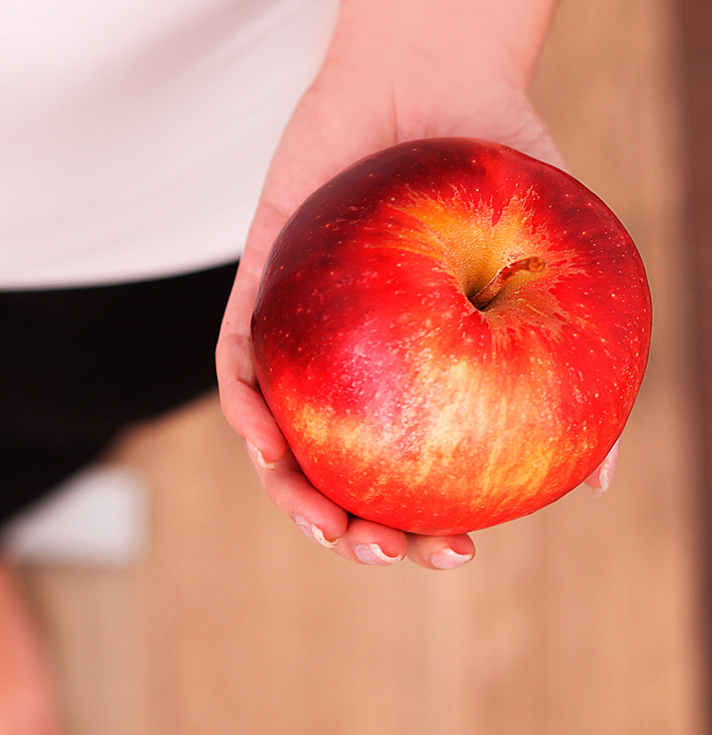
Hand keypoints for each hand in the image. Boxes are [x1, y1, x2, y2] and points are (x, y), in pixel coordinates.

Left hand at [215, 0, 612, 569]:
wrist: (437, 79)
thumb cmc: (501, 171)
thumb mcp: (553, 267)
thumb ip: (569, 365)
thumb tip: (598, 478)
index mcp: (416, 381)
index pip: (411, 476)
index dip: (425, 528)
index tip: (456, 552)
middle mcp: (355, 372)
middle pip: (338, 476)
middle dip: (353, 532)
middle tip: (384, 551)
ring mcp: (301, 341)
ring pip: (279, 441)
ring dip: (293, 493)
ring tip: (327, 524)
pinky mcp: (256, 297)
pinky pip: (238, 366)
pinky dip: (247, 409)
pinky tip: (269, 441)